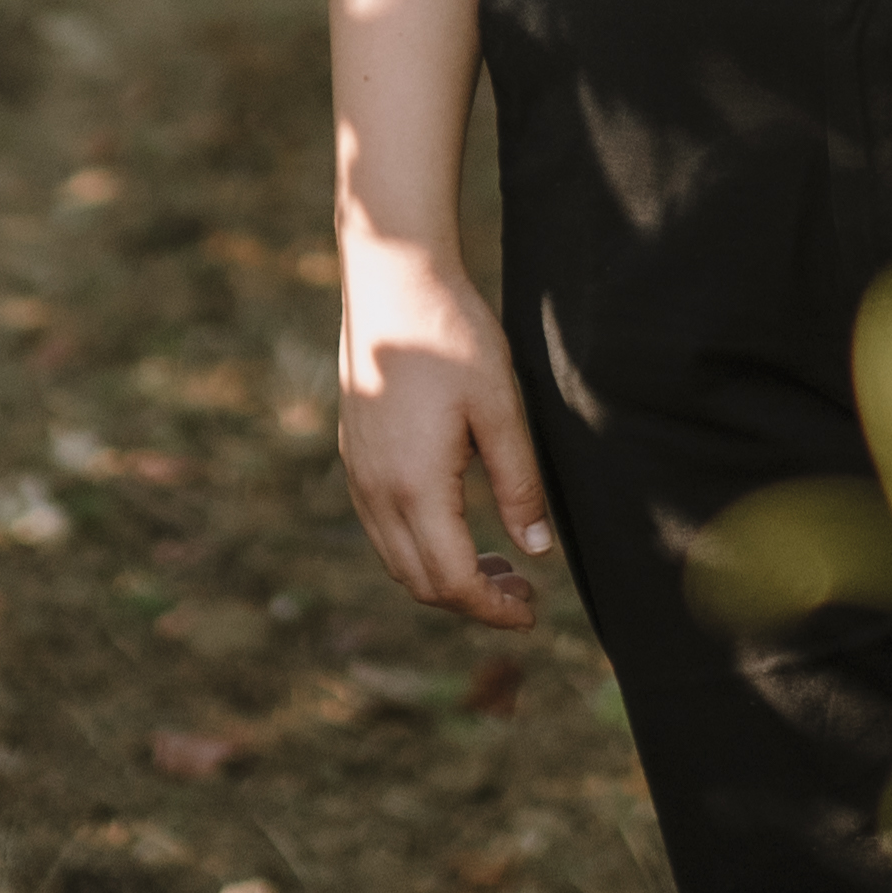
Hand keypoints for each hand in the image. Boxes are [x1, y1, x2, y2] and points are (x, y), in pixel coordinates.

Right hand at [337, 233, 553, 632]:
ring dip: (444, 575)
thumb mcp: (501, 409)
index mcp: (416, 488)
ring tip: (497, 561)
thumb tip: (538, 551)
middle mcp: (377, 492)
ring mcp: (358, 475)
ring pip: (397, 559)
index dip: (494, 608)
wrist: (391, 281)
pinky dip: (419, 546)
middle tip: (523, 589)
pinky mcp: (353, 455)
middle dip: (472, 600)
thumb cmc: (452, 337)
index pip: (453, 581)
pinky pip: (382, 527)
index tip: (531, 611)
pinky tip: (456, 522)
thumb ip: (519, 484)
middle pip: (420, 582)